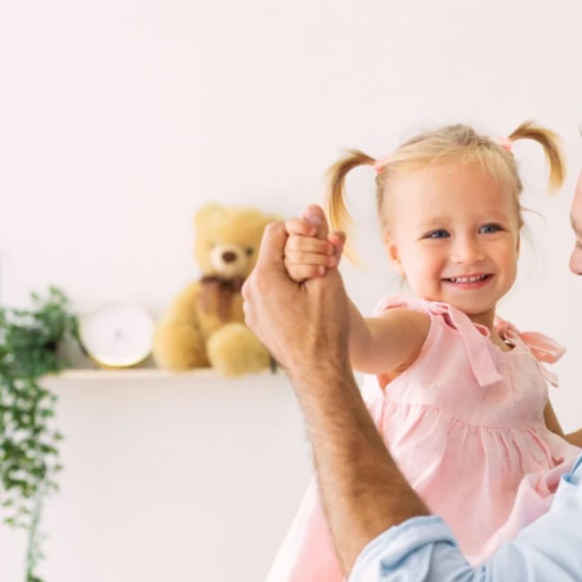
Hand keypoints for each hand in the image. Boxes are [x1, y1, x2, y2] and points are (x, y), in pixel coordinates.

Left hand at [243, 205, 350, 387]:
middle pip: (277, 252)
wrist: (319, 373)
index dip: (303, 229)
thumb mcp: (328, 279)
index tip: (323, 240)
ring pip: (276, 273)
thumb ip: (318, 241)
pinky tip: (312, 303)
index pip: (278, 231)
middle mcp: (251, 292)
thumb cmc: (326, 328)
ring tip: (324, 284)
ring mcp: (253, 309)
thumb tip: (312, 208)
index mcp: (263, 278)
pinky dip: (293, 289)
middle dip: (305, 252)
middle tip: (330, 265)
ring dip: (301, 270)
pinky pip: (274, 293)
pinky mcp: (260, 322)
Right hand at [284, 212, 343, 281]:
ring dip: (317, 257)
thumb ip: (331, 235)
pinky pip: (295, 271)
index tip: (312, 231)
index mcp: (299, 235)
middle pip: (295, 242)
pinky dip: (311, 269)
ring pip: (295, 256)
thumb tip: (316, 210)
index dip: (299, 225)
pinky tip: (321, 271)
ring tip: (332, 261)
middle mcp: (290, 248)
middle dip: (315, 244)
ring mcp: (288, 263)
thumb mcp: (336, 249)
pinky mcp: (290, 278)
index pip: (291, 225)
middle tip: (330, 249)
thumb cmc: (332, 264)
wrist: (334, 290)